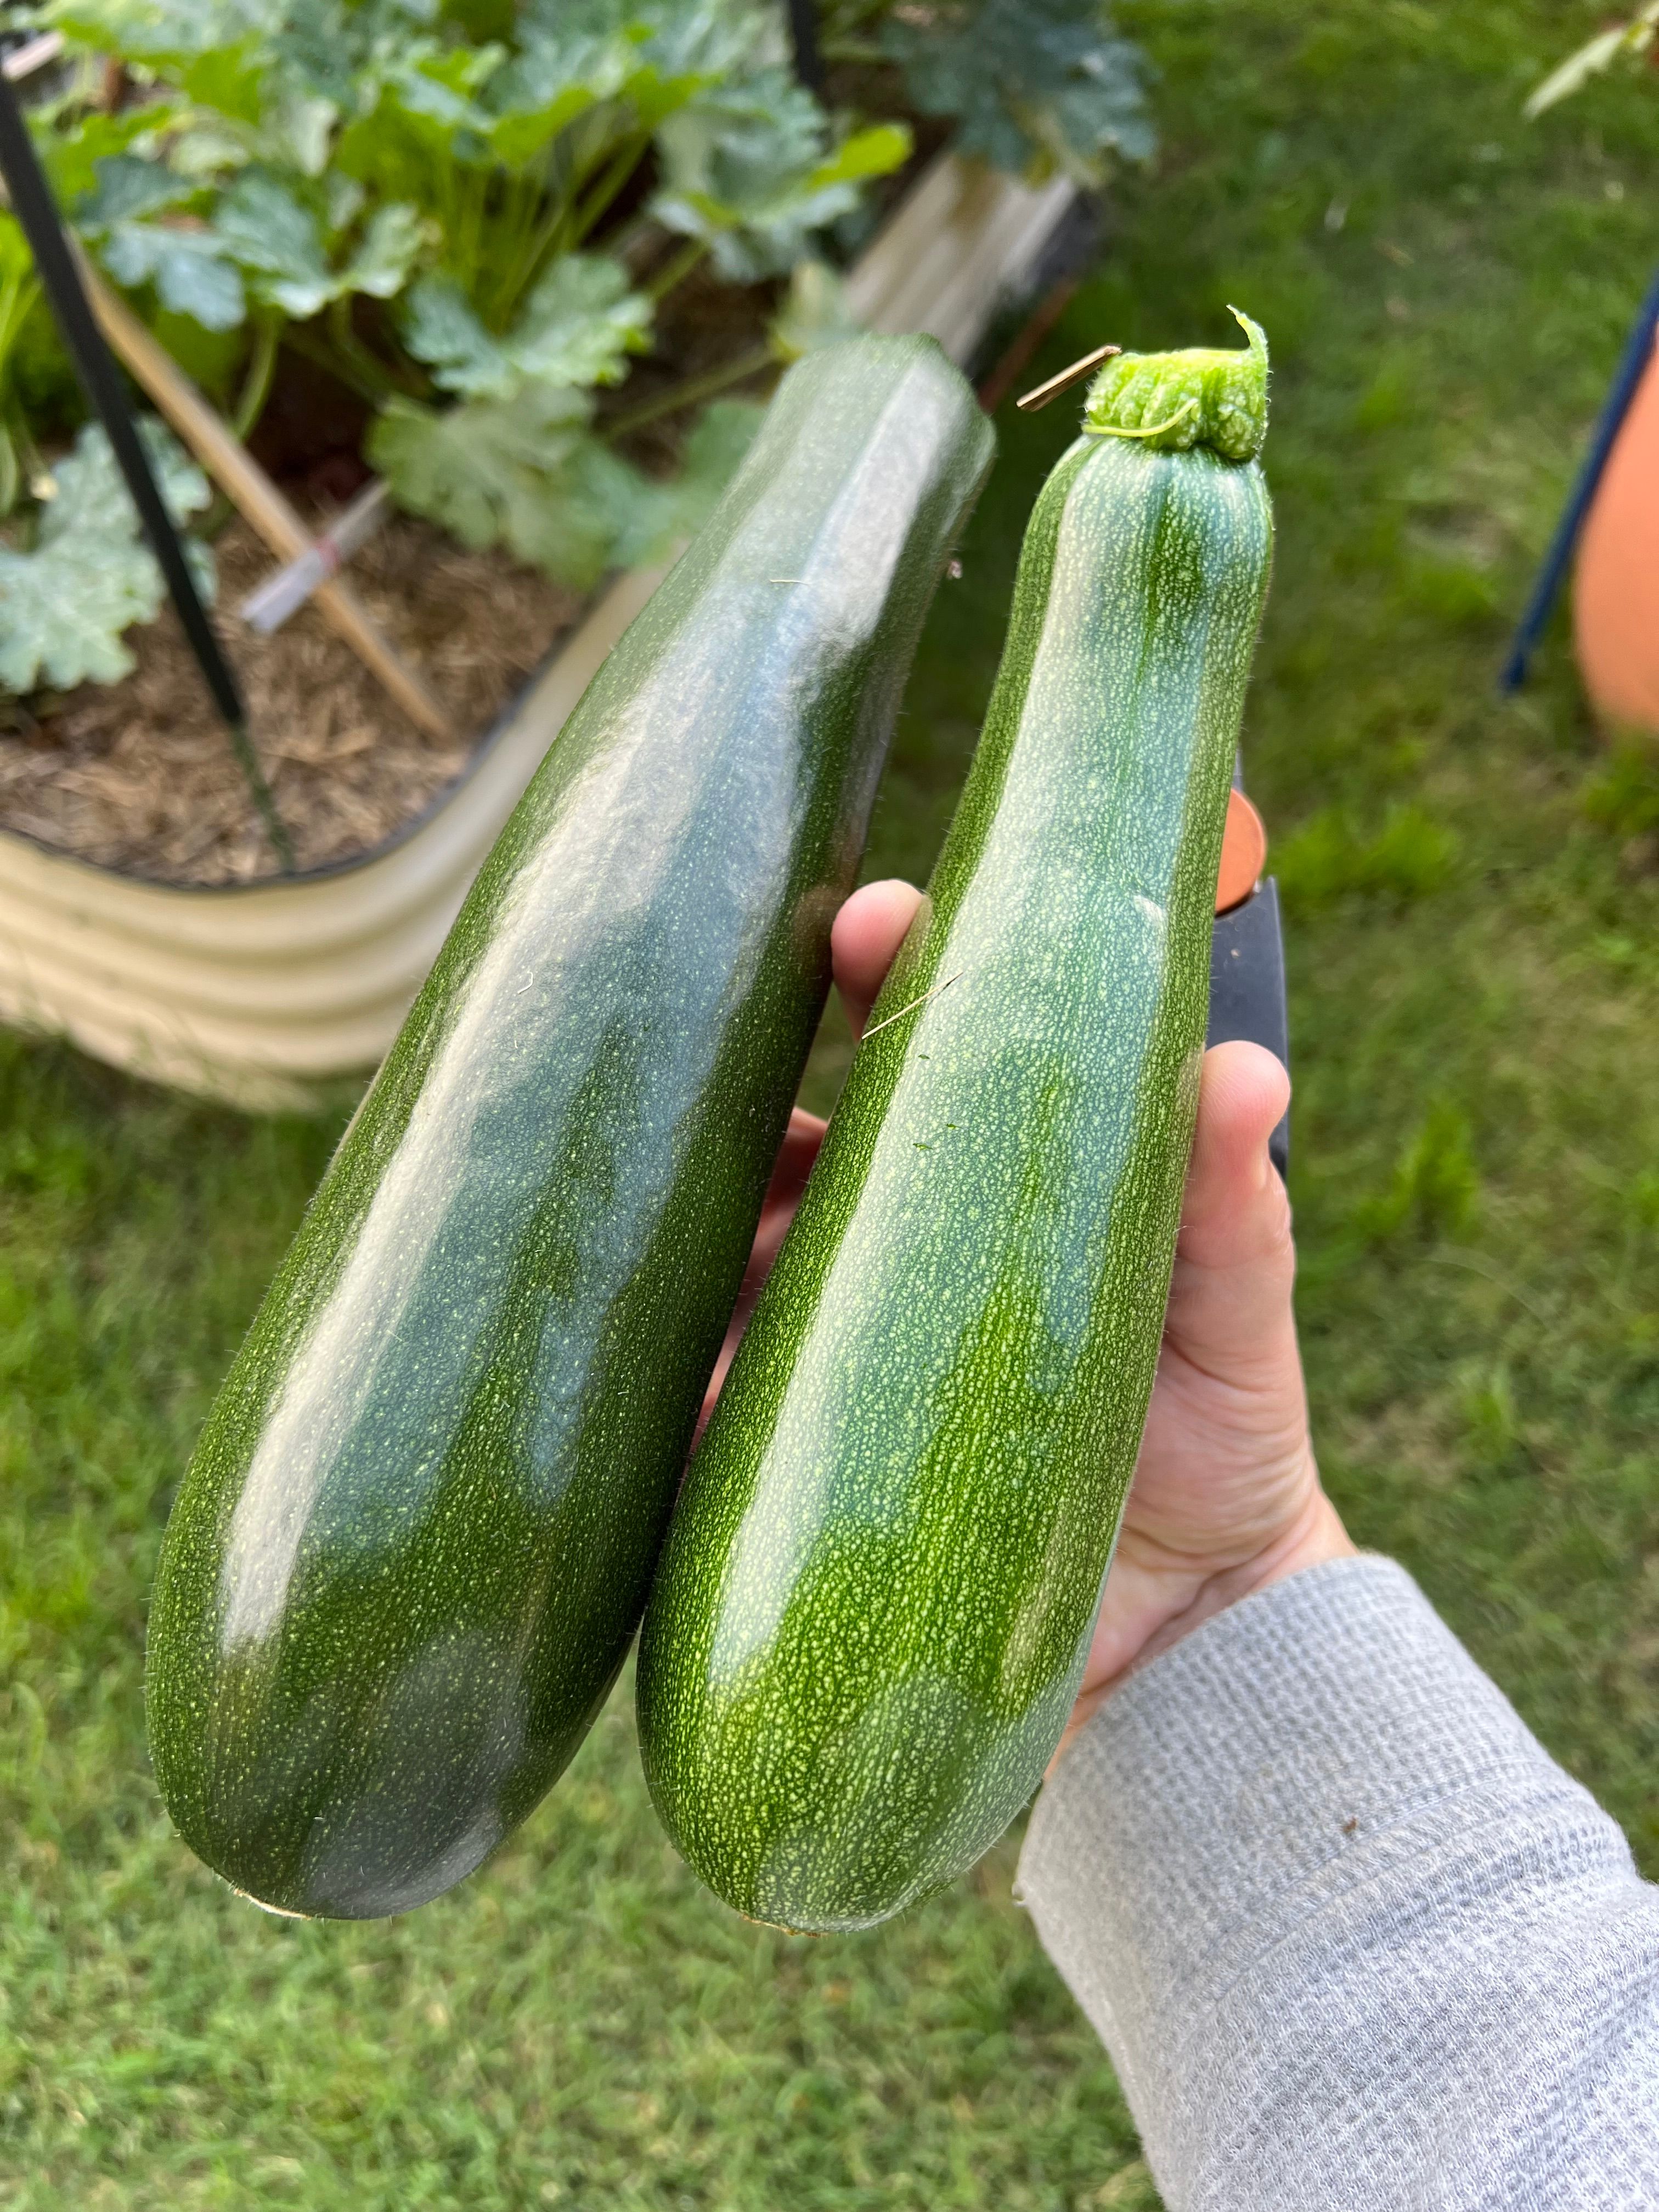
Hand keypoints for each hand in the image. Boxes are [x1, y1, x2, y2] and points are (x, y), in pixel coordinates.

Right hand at [702, 879, 1353, 1743]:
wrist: (1182, 1633)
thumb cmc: (1212, 1435)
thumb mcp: (1232, 1312)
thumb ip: (1231, 1202)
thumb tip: (1242, 1070)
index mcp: (971, 1178)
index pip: (911, 1046)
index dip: (883, 967)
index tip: (874, 922)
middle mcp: (863, 1252)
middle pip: (773, 1141)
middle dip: (737, 1071)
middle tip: (724, 1032)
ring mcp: (806, 1359)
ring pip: (704, 1268)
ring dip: (669, 1222)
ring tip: (642, 1180)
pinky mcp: (769, 1474)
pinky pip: (686, 1421)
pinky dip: (644, 1389)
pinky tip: (612, 1352)